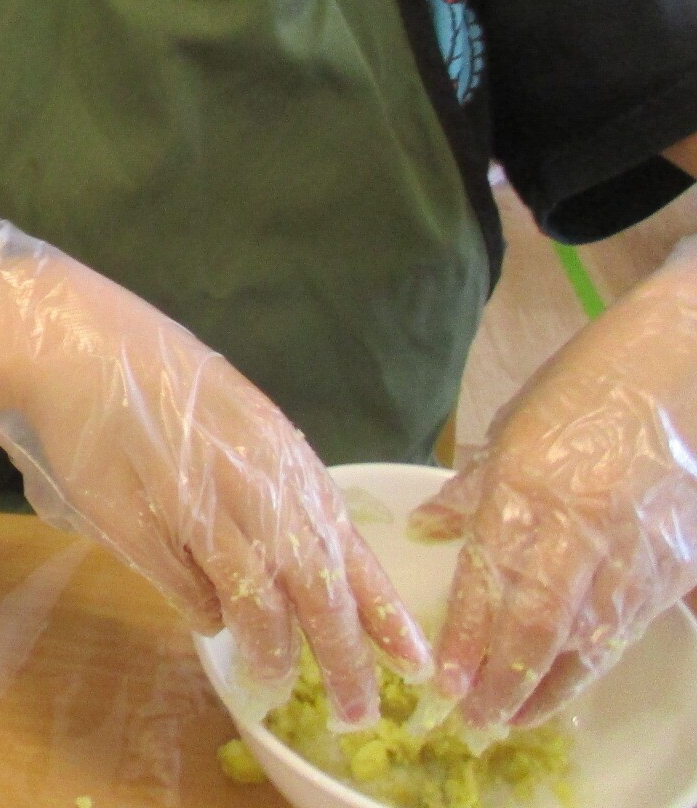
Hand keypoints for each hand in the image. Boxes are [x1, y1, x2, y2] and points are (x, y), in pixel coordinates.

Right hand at [0, 216, 430, 727]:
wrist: (77, 349)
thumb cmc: (161, 378)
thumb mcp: (243, 418)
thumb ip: (278, 482)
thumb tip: (305, 556)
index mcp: (284, 456)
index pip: (350, 549)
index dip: (382, 613)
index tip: (413, 664)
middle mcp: (252, 487)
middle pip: (316, 592)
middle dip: (345, 659)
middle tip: (359, 710)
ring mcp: (197, 512)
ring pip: (256, 604)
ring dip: (271, 650)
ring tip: (274, 679)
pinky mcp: (143, 533)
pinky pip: (190, 593)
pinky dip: (207, 616)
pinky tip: (211, 623)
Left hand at [412, 248, 696, 729]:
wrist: (676, 374)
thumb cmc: (584, 393)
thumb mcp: (510, 433)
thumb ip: (471, 492)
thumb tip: (425, 530)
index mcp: (527, 495)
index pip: (490, 588)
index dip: (466, 642)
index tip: (442, 684)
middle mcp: (579, 533)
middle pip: (539, 629)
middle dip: (503, 682)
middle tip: (473, 722)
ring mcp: (632, 553)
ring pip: (589, 641)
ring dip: (549, 685)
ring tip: (513, 716)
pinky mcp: (672, 564)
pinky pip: (629, 625)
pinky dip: (596, 659)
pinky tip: (570, 678)